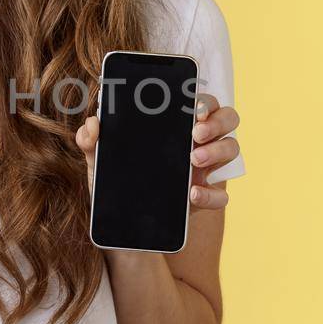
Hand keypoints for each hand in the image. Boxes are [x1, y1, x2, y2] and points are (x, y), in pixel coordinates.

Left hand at [74, 92, 239, 209]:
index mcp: (177, 124)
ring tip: (194, 159)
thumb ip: (91, 141)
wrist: (120, 224)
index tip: (193, 106)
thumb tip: (93, 124)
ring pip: (232, 148)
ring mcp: (206, 169)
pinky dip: (211, 194)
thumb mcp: (99, 160)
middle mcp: (198, 142)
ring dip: (218, 150)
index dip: (204, 99)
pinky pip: (222, 195)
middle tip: (195, 133)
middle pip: (227, 118)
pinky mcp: (205, 197)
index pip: (201, 101)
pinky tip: (192, 194)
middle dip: (217, 121)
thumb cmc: (116, 180)